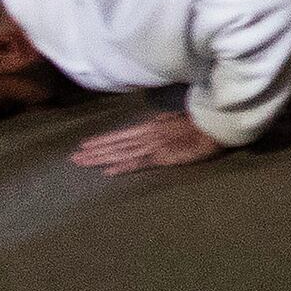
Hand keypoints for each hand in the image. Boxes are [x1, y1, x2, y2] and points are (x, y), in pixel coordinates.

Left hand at [69, 113, 229, 175]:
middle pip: (116, 143)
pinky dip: (123, 167)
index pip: (121, 135)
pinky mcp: (164, 157)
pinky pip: (140, 163)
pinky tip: (108, 172)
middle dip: (94, 150)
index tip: (85, 144)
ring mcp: (154, 145)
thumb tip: (152, 124)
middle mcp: (148, 134)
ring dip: (100, 158)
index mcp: (151, 126)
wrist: (216, 123)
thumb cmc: (200, 121)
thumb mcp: (176, 119)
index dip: (102, 140)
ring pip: (121, 152)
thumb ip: (162, 123)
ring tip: (82, 162)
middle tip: (73, 158)